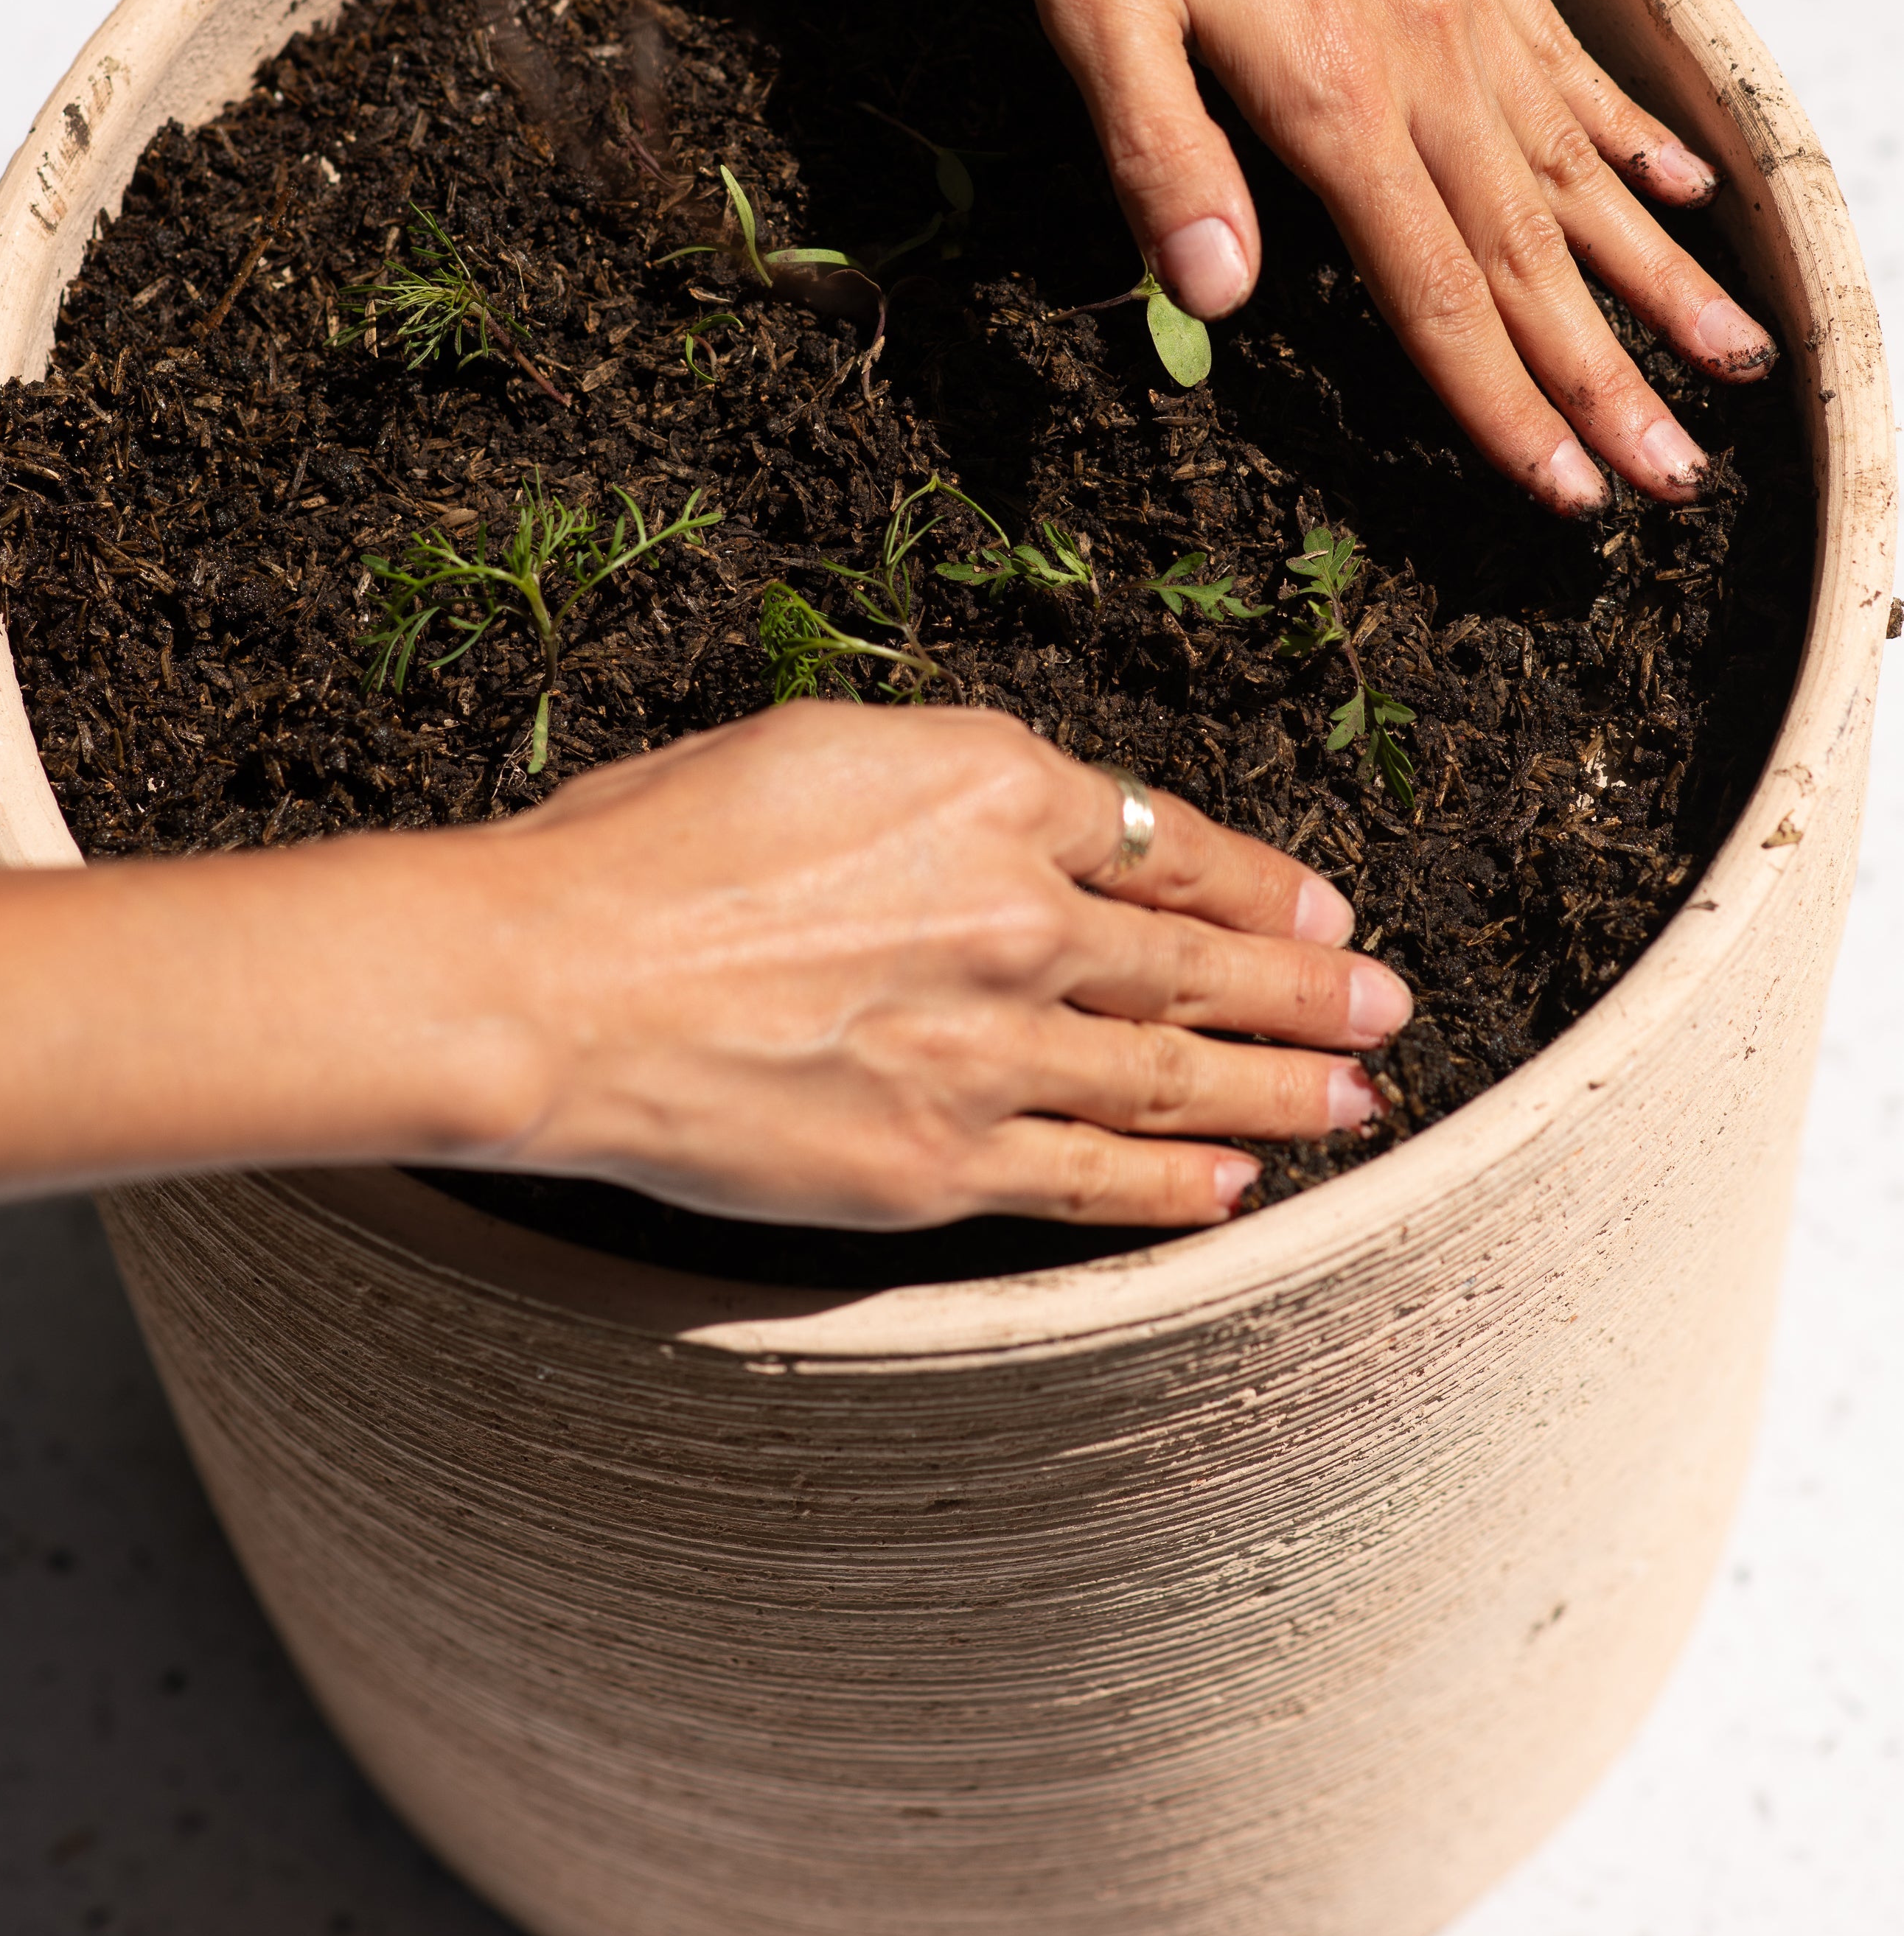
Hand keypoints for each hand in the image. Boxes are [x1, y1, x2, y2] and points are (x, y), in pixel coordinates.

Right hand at [465, 702, 1409, 1229]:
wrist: (552, 983)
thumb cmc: (643, 847)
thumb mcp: (813, 750)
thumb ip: (942, 788)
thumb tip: (1015, 823)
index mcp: (989, 783)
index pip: (1166, 836)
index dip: (1258, 879)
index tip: (1318, 907)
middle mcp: (1021, 912)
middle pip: (1201, 958)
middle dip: (1308, 989)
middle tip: (1384, 1007)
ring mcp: (993, 1046)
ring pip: (1175, 1074)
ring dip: (1282, 1088)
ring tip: (1357, 1097)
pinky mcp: (945, 1160)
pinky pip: (1093, 1179)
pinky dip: (1177, 1185)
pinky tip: (1235, 1185)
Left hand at [980, 0, 1777, 511]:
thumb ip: (1158, 148)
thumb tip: (1220, 293)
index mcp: (1332, 95)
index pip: (1437, 288)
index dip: (1502, 405)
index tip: (1570, 495)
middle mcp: (1426, 59)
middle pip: (1531, 256)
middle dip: (1604, 382)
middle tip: (1676, 482)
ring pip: (1577, 174)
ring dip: (1653, 281)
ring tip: (1733, 363)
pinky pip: (1573, 70)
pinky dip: (1633, 143)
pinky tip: (1684, 192)